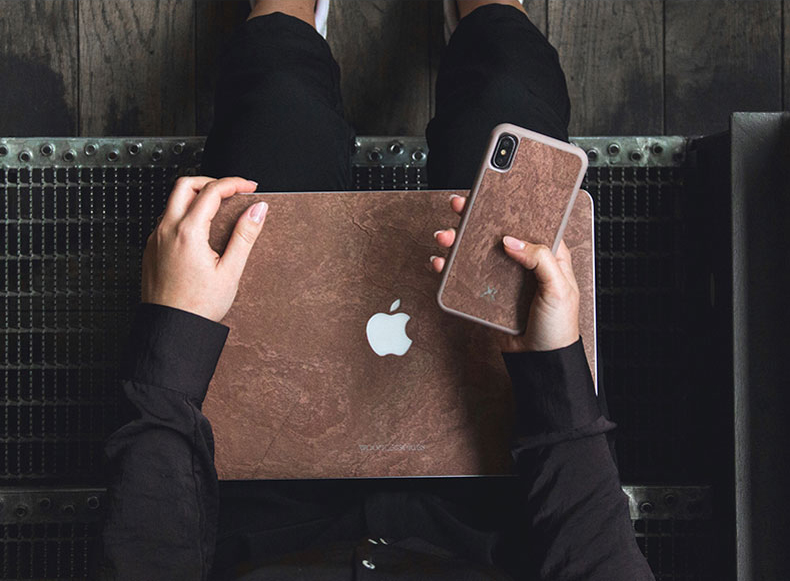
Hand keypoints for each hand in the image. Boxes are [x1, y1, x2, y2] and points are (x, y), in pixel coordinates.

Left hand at [141, 176, 267, 322]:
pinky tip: (199, 230)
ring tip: (217, 210)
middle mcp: (167, 230)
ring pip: (172, 201)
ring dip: (195, 196)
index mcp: (188, 232)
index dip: (234, 184)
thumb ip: (245, 235)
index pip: (212, 192)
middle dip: (211, 182)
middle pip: (185, 185)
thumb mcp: (230, 271)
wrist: (171, 329)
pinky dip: (184, 213)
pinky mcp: (151, 249)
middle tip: (230, 191)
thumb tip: (258, 210)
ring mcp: (155, 239)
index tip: (249, 188)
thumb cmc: (199, 306)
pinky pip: (166, 219)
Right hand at [431, 194, 580, 352]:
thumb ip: (539, 259)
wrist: (540, 362)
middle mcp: (524, 262)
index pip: (529, 222)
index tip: (494, 190)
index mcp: (548, 255)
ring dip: (458, 240)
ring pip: (477, 250)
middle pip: (497, 231)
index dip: (512, 205)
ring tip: (445, 236)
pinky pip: (466, 276)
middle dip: (476, 216)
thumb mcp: (558, 288)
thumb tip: (512, 240)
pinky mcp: (488, 294)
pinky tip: (441, 262)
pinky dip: (451, 267)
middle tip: (460, 205)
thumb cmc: (558, 327)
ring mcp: (504, 277)